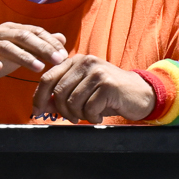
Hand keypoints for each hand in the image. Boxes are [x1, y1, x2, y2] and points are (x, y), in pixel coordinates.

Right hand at [0, 21, 67, 94]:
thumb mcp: (15, 52)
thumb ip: (37, 46)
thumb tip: (61, 38)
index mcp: (8, 30)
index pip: (34, 32)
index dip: (50, 42)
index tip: (64, 54)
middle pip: (22, 36)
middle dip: (42, 47)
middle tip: (58, 60)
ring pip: (4, 47)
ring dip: (23, 56)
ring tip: (38, 67)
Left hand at [32, 53, 156, 122]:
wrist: (141, 93)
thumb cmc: (109, 94)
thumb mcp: (83, 92)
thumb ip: (62, 95)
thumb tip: (42, 105)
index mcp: (76, 61)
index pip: (48, 78)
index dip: (39, 97)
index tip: (37, 111)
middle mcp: (85, 62)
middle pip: (59, 92)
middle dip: (63, 110)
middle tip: (74, 118)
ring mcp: (97, 71)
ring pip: (73, 102)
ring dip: (79, 115)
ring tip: (90, 114)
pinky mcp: (107, 84)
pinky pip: (88, 108)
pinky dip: (92, 117)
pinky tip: (100, 114)